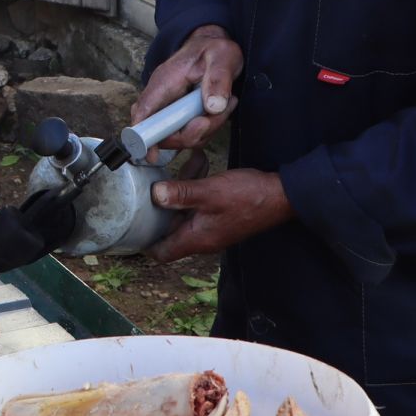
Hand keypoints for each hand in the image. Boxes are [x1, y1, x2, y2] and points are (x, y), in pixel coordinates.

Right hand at [129, 24, 243, 158]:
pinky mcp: (183, 114)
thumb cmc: (214, 49)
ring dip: (207, 128)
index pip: (144, 111)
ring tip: (226, 105)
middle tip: (211, 119)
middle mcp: (163, 97)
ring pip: (182, 134)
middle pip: (163, 132)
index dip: (143, 135)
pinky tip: (224, 107)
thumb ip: (218, 80)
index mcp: (164, 82)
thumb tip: (213, 107)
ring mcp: (172, 107)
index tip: (151, 154)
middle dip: (190, 134)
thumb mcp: (221, 58)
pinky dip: (211, 125)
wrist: (216, 45)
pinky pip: (193, 131)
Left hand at [147, 168, 293, 261]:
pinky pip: (198, 203)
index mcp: (197, 239)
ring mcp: (212, 227)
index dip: (144, 242)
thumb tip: (154, 195)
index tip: (132, 223)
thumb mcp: (209, 192)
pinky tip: (199, 162)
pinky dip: (195, 187)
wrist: (283, 196)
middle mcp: (202, 238)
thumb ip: (180, 194)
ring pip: (184, 211)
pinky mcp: (221, 216)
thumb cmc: (249, 196)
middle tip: (152, 184)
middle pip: (169, 229)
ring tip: (184, 164)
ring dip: (180, 190)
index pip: (161, 253)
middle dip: (160, 206)